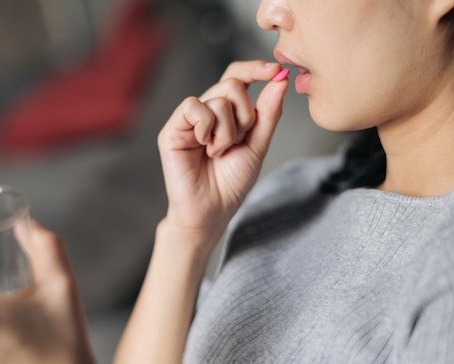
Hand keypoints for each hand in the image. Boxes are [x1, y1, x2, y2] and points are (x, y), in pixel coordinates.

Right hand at [158, 60, 288, 237]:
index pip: (238, 77)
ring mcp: (188, 120)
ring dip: (228, 130)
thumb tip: (280, 80)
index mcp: (226, 113)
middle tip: (238, 141)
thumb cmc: (231, 183)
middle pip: (232, 84)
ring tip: (218, 152)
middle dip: (245, 114)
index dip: (255, 69)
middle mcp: (206, 111)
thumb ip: (268, 113)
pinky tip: (204, 146)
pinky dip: (206, 126)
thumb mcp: (258, 145)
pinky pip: (194, 107)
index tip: (276, 70)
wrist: (212, 211)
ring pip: (217, 98)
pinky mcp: (172, 130)